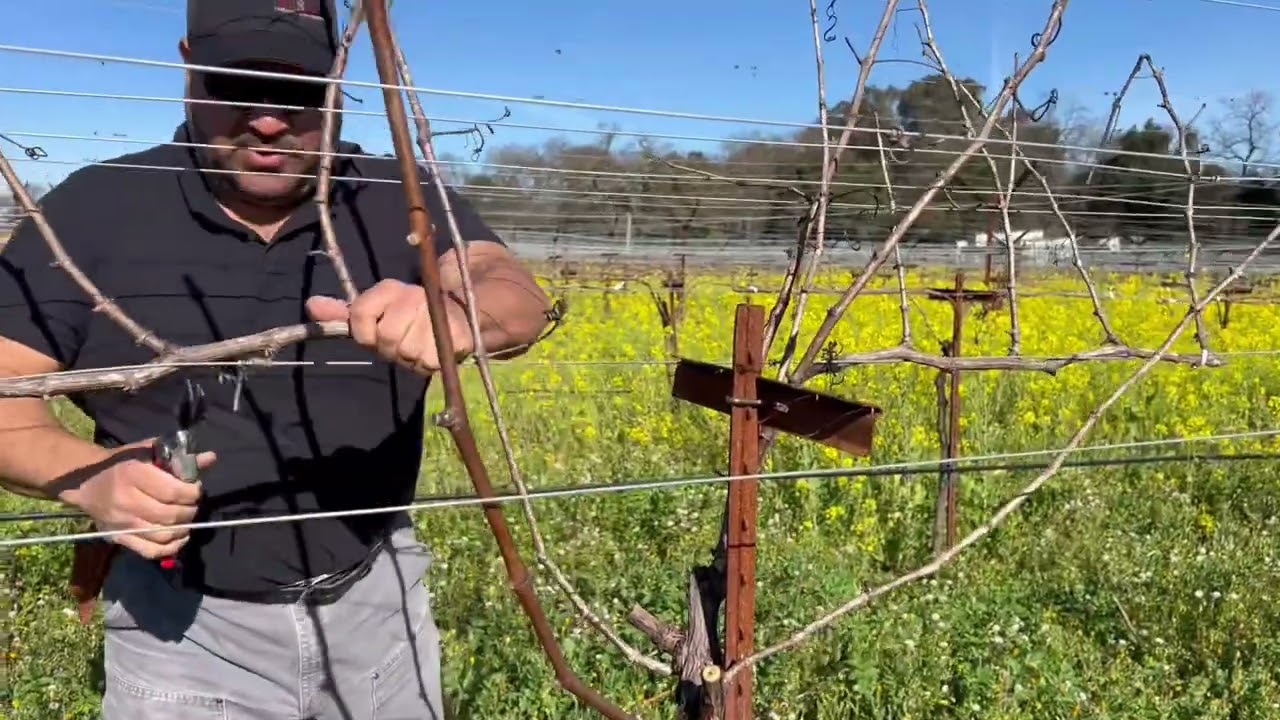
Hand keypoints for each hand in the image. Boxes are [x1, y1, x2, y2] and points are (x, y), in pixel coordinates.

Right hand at [67, 441, 215, 558]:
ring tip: (187, 519)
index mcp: (133, 475)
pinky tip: (180, 538)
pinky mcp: (118, 538)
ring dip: (183, 529)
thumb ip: (179, 458)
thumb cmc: (122, 463)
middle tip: (192, 505)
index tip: (196, 490)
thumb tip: (211, 459)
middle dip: (190, 511)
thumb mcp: (148, 453)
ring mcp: (121, 523)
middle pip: (170, 516)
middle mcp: (126, 501)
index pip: (172, 492)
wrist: (85, 480)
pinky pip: (149, 551)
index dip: (192, 493)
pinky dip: (170, 548)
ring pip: (163, 535)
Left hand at [305, 279, 473, 373]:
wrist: (459, 317)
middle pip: (385, 337)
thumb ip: (342, 313)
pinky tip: (431, 352)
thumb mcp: (374, 313)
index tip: (374, 333)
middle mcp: (413, 296)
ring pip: (406, 351)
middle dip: (390, 347)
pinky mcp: (456, 337)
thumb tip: (311, 305)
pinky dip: (426, 363)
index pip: (360, 313)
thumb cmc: (408, 319)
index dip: (363, 331)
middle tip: (402, 340)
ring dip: (409, 357)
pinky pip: (427, 362)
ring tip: (418, 345)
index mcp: (390, 289)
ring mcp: (436, 316)